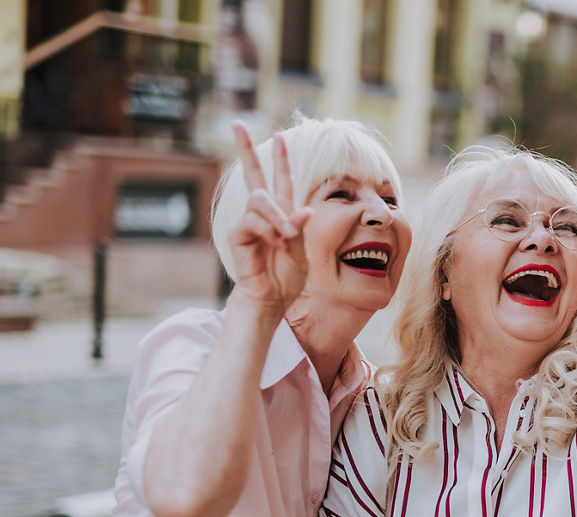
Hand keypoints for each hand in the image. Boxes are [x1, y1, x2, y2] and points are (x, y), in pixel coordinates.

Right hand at [227, 121, 311, 316]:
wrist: (273, 297)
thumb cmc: (287, 275)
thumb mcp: (302, 250)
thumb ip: (301, 229)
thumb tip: (304, 210)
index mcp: (282, 212)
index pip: (280, 179)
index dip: (280, 158)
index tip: (277, 134)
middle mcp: (263, 212)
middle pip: (253, 173)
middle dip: (245, 147)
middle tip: (237, 123)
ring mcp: (249, 221)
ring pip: (260, 200)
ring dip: (277, 217)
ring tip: (287, 239)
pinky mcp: (238, 234)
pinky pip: (253, 222)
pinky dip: (269, 231)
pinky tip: (276, 244)